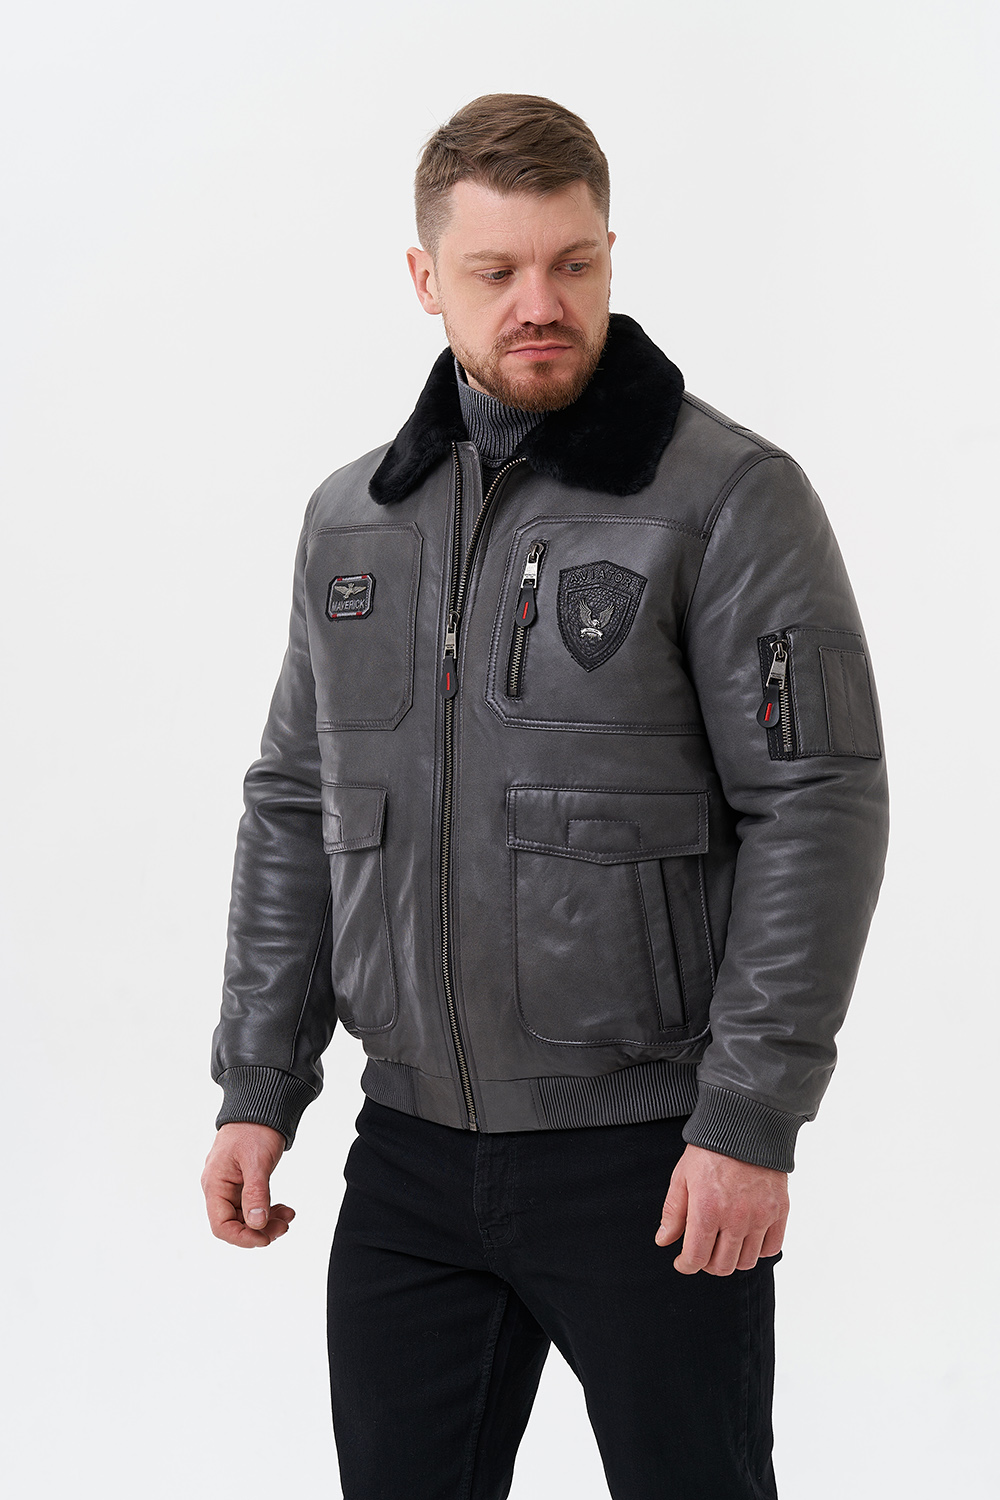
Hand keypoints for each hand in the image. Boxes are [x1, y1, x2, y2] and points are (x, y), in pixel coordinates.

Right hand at [201, 1122, 294, 1247]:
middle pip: (234, 1223)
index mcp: (215, 1184)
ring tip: (287, 1217)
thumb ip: (256, 1192)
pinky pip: (253, 1204)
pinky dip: (268, 1209)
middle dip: (259, 1230)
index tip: (265, 1238)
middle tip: (284, 1226)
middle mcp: (219, 1187)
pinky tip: (283, 1209)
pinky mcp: (244, 1181)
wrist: (261, 1105)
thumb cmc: (254, 1128)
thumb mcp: (256, 1161)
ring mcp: (231, 1185)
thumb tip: (257, 1223)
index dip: (242, 1237)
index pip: (221, 1225)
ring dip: (266, 1221)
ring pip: (245, 1216)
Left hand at [655, 1143, 787, 1274]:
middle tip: (702, 1252)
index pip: (696, 1258)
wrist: (746, 1125)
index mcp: (707, 1209)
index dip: (685, 1265)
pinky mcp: (780, 1210)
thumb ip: (673, 1212)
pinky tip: (747, 1237)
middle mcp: (736, 1218)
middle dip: (707, 1264)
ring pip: (747, 1262)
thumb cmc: (710, 1149)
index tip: (682, 1262)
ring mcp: (761, 1216)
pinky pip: (772, 1248)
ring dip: (732, 1259)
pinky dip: (759, 1249)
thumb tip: (664, 1241)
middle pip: (722, 1266)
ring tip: (724, 1244)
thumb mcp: (682, 1177)